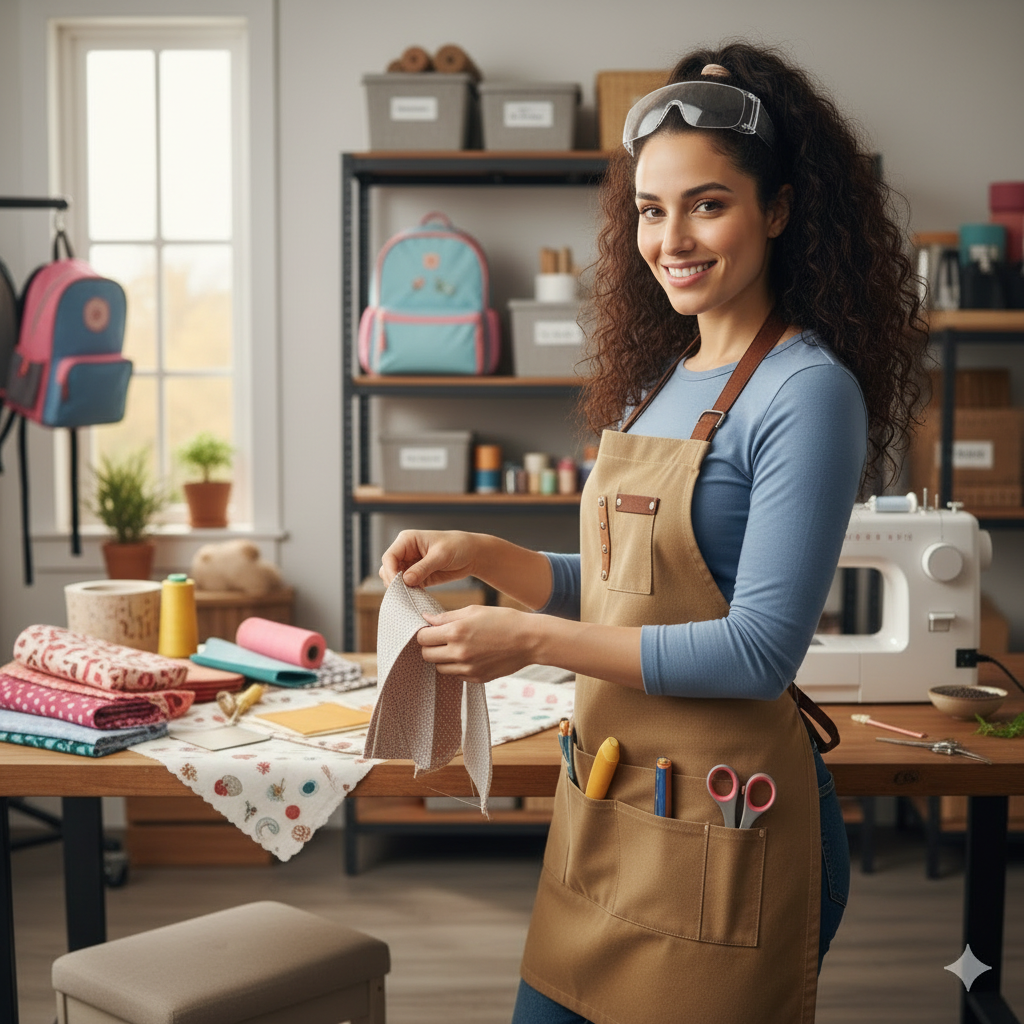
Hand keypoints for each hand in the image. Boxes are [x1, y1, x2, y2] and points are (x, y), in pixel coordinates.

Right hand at [379, 530, 480, 588]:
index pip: (389, 557)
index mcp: (407, 540)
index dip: (390, 572)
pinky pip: (406, 586)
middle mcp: (405, 552)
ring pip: (394, 579)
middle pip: (387, 569)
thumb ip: (422, 568)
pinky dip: (408, 592)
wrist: (472, 554)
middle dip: (394, 582)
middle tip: (405, 593)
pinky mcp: (417, 576)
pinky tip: (415, 597)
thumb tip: (405, 580)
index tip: (399, 585)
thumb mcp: (441, 556)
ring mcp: (410, 565)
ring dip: (400, 588)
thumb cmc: (458, 546)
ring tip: (411, 595)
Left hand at [416, 605, 539, 684]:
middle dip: (430, 646)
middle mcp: (459, 653)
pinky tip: (470, 655)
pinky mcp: (476, 678)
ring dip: (443, 657)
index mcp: (456, 632)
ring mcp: (468, 669)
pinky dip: (457, 667)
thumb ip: (446, 616)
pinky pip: (456, 675)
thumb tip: (426, 618)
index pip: (422, 638)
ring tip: (458, 646)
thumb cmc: (503, 620)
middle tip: (441, 638)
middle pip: (426, 655)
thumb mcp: (474, 611)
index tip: (431, 629)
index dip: (424, 633)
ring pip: (439, 668)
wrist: (529, 640)